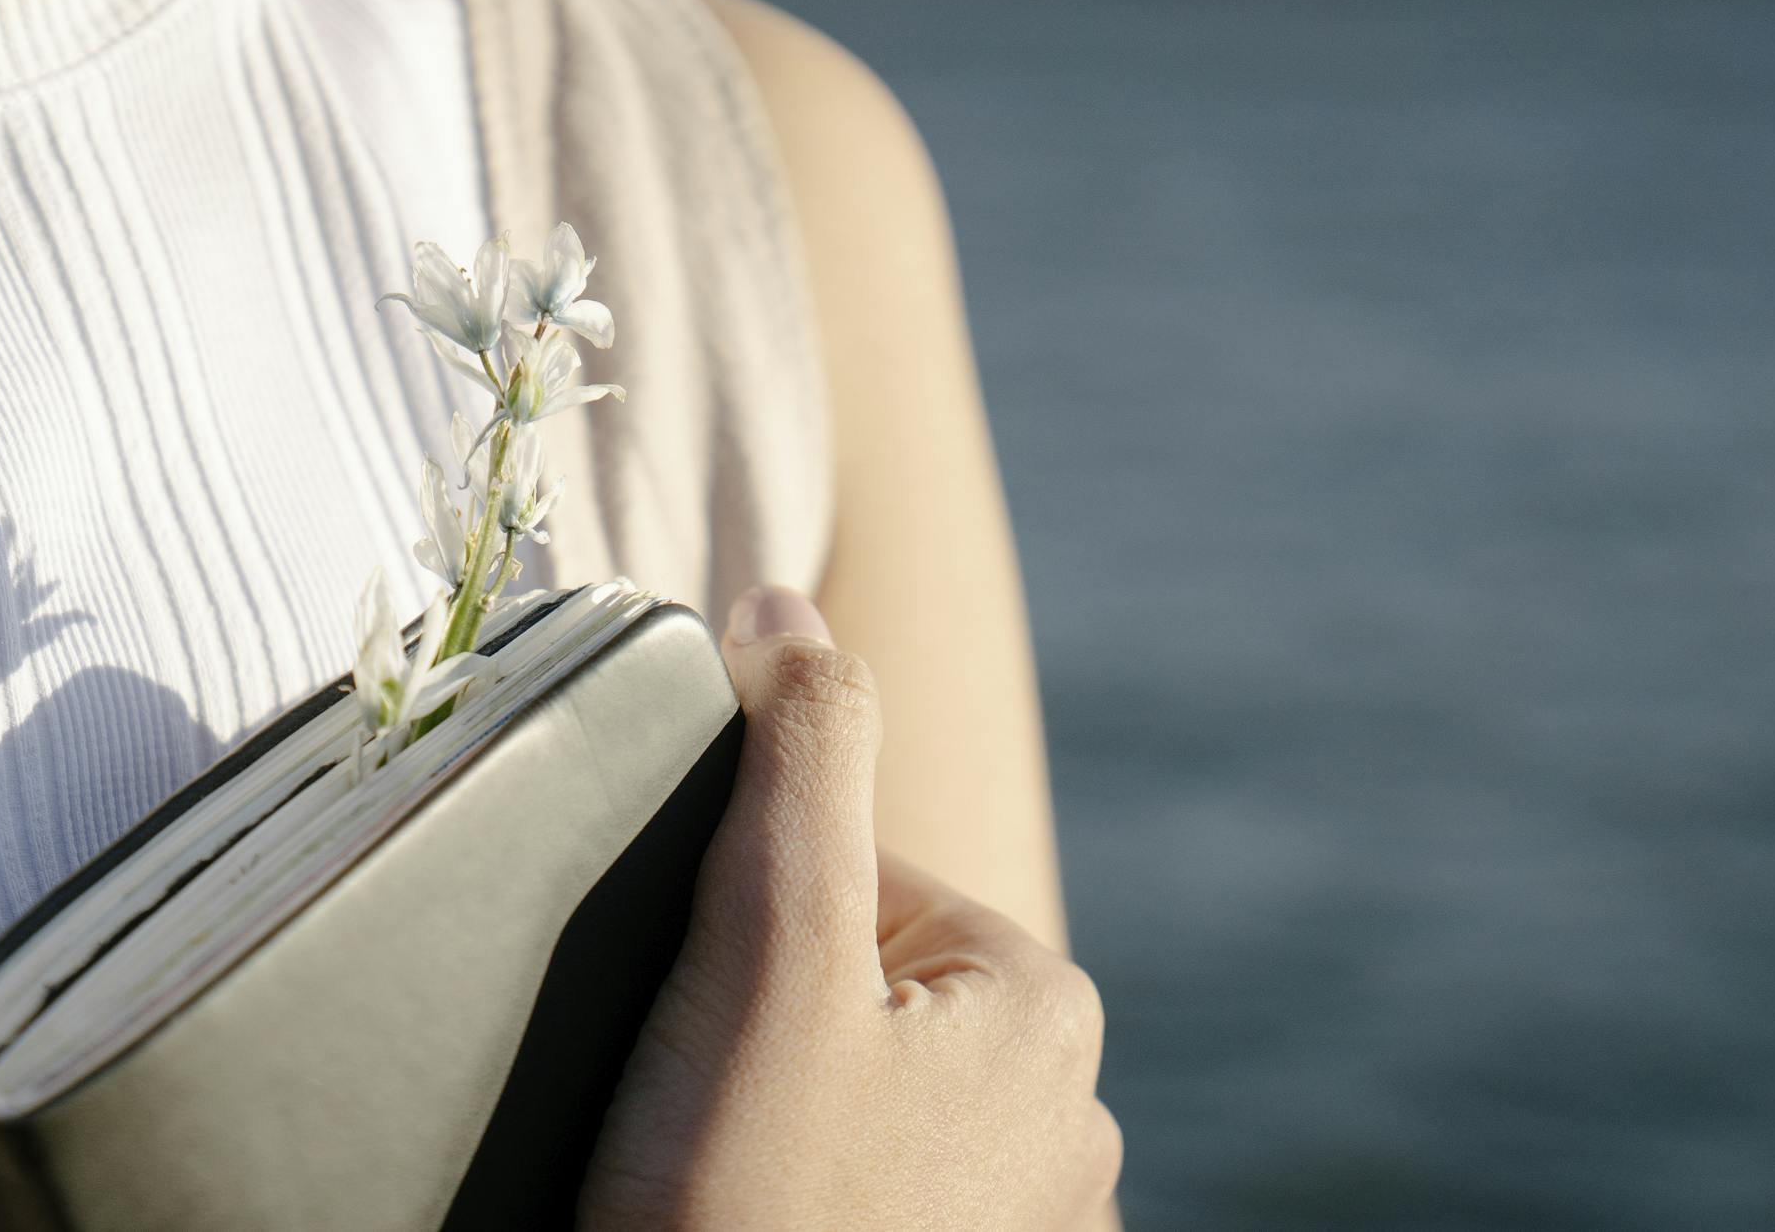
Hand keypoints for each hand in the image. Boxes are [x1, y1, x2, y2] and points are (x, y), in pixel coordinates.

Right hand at [579, 585, 1121, 1230]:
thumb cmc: (737, 1194)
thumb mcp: (769, 944)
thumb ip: (798, 754)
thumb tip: (791, 604)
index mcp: (1041, 1001)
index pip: (853, 875)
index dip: (744, 925)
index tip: (699, 1026)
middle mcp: (1075, 1120)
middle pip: (861, 993)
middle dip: (771, 1029)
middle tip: (702, 1113)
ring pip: (865, 1103)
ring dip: (788, 1119)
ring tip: (726, 1180)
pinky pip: (879, 1197)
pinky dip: (817, 1199)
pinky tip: (767, 1224)